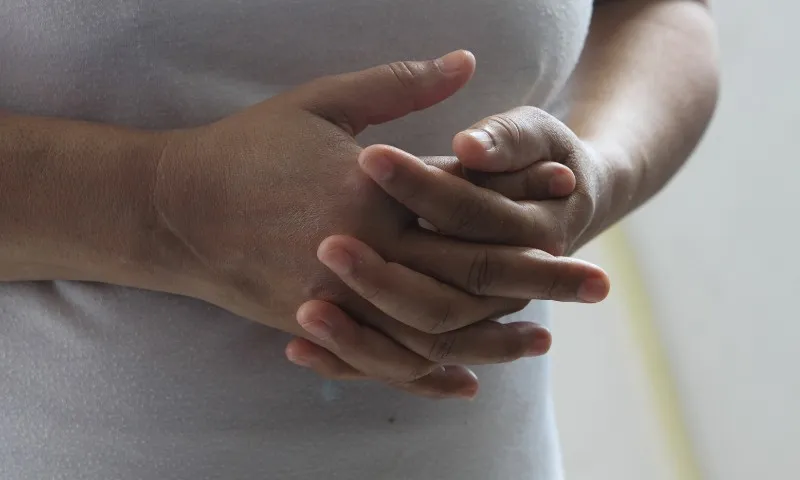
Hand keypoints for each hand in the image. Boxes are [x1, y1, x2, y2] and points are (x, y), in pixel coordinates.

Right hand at [151, 52, 604, 397]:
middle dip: (542, 278)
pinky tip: (469, 379)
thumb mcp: (323, 103)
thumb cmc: (248, 147)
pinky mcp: (320, 327)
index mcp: (372, 190)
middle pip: (472, 274)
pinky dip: (431, 374)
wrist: (174, 209)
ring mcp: (342, 299)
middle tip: (598, 284)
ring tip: (546, 340)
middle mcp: (365, 252)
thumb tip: (469, 59)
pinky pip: (386, 362)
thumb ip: (401, 86)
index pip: (469, 198)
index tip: (573, 193)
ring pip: (439, 331)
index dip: (525, 194)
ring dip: (498, 338)